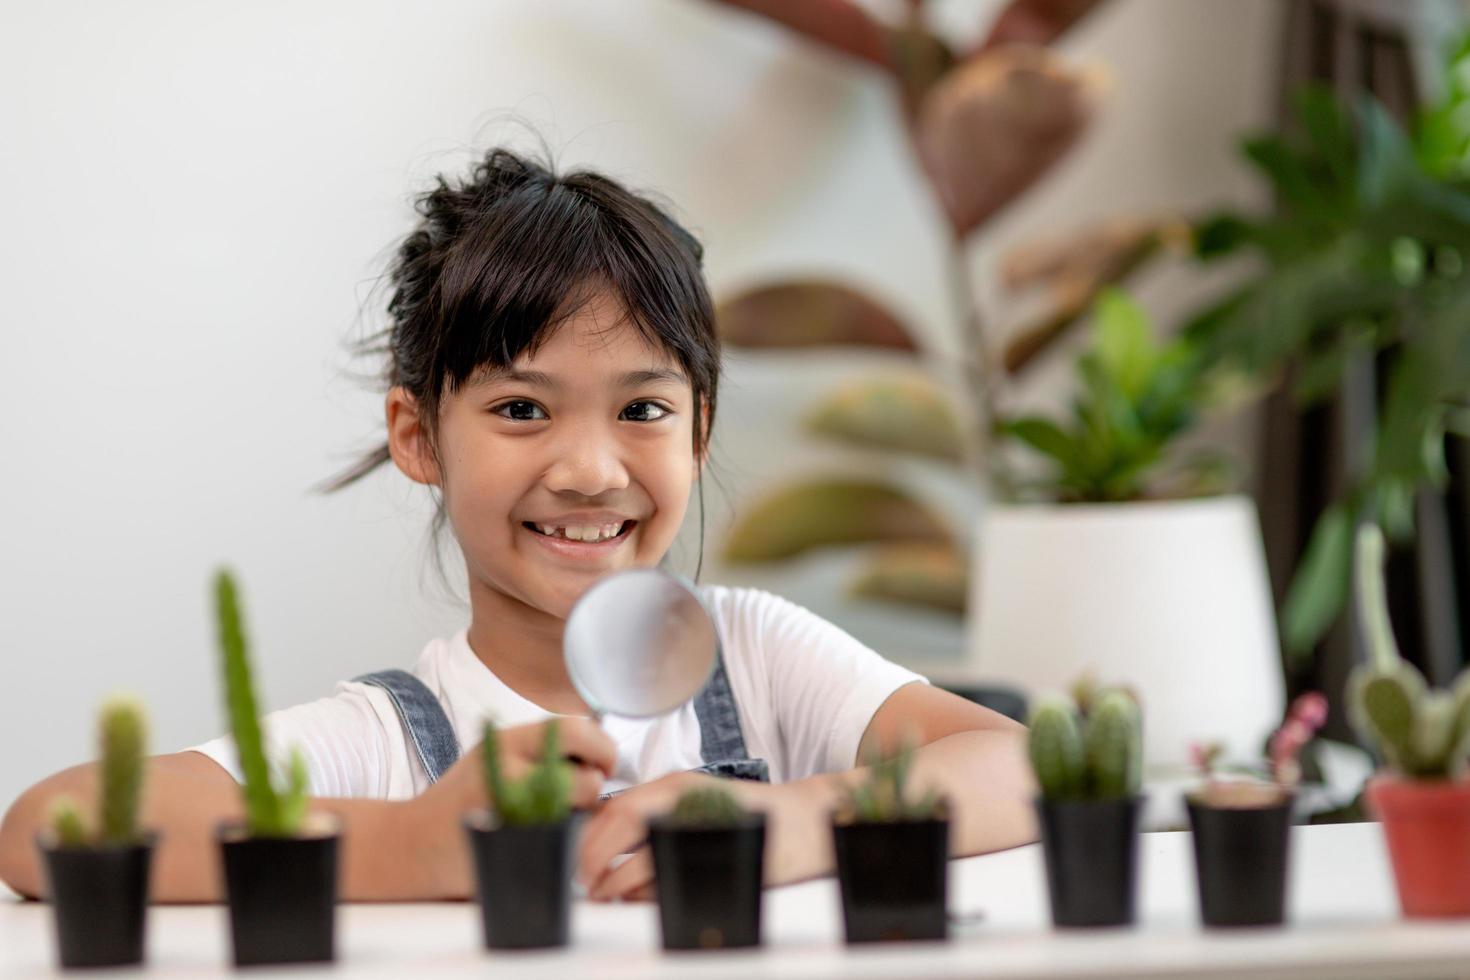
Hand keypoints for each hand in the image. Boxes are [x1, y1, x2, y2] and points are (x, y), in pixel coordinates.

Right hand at [407, 717, 615, 896]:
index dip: (601, 747)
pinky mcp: (512, 850)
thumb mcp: (494, 756)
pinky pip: (563, 845)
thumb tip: (595, 751)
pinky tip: (547, 840)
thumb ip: (538, 749)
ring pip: (578, 815)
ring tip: (559, 817)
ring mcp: (511, 815)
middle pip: (585, 776)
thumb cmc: (462, 801)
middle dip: (596, 786)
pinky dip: (565, 843)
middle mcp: (509, 773)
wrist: (411, 844)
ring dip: (580, 817)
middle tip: (590, 791)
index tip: (602, 762)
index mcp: (507, 742)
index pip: (575, 730)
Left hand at [577, 771, 838, 901]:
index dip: (590, 835)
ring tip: (606, 895)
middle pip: (621, 824)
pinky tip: (640, 901)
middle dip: (593, 858)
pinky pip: (669, 884)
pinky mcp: (717, 857)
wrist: (805, 821)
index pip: (617, 806)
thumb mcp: (697, 800)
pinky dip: (646, 897)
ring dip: (615, 883)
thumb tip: (605, 836)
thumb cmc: (748, 814)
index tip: (579, 856)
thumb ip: (656, 811)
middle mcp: (686, 801)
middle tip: (585, 881)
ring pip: (641, 859)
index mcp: (676, 785)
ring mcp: (701, 828)